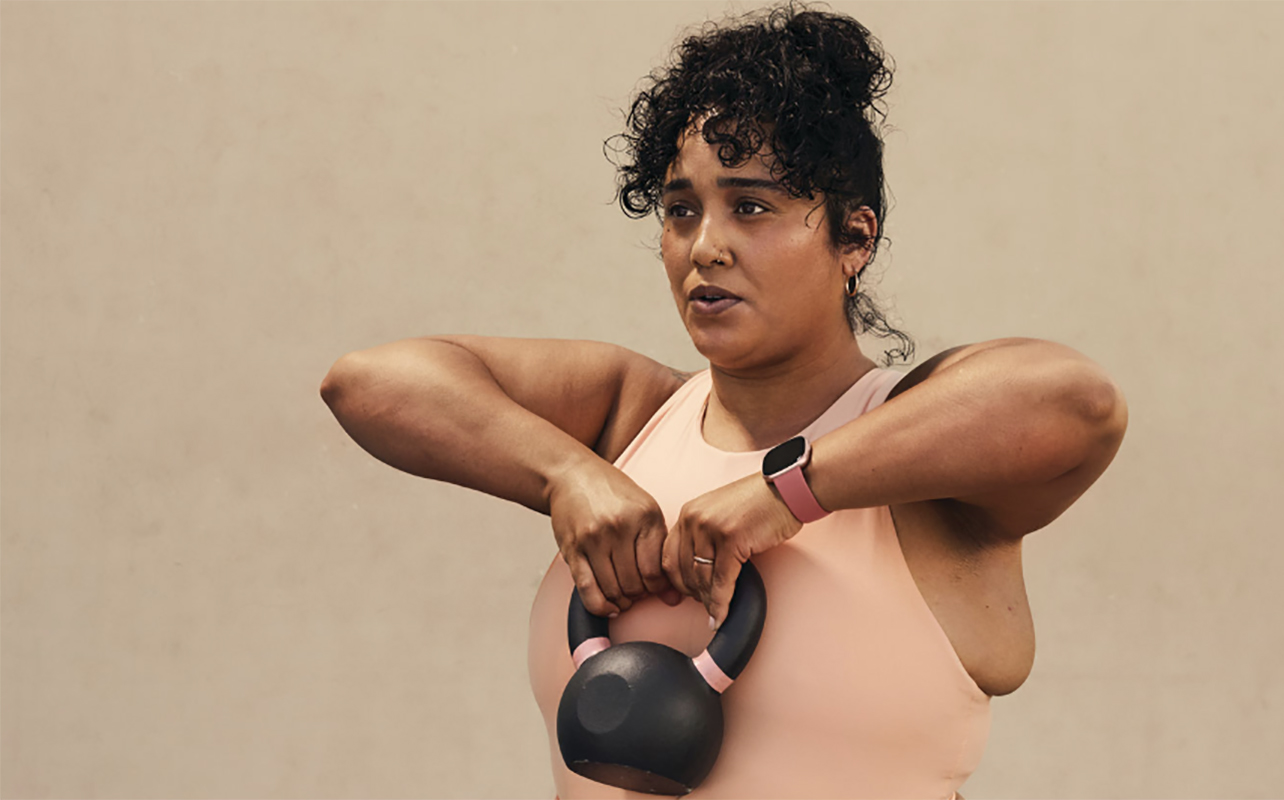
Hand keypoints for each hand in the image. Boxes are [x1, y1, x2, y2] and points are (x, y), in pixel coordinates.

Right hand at [548, 459, 681, 617]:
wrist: (573, 476)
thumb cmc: (612, 494)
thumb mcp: (645, 511)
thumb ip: (660, 551)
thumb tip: (673, 598)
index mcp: (644, 516)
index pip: (655, 570)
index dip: (657, 587)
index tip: (654, 586)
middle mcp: (619, 526)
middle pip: (634, 584)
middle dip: (638, 595)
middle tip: (637, 590)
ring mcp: (593, 538)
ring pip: (612, 590)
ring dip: (620, 601)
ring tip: (624, 596)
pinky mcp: (572, 549)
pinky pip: (587, 589)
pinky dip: (600, 606)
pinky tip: (608, 606)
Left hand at [663, 472, 802, 629]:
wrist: (787, 489)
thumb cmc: (760, 503)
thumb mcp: (721, 516)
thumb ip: (705, 537)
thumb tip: (699, 571)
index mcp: (689, 513)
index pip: (669, 556)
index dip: (676, 581)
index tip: (683, 596)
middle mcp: (693, 519)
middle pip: (683, 571)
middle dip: (693, 594)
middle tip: (704, 606)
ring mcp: (710, 529)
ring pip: (701, 579)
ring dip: (708, 602)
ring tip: (715, 614)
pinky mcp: (731, 540)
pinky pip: (722, 581)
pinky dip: (721, 603)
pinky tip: (722, 615)